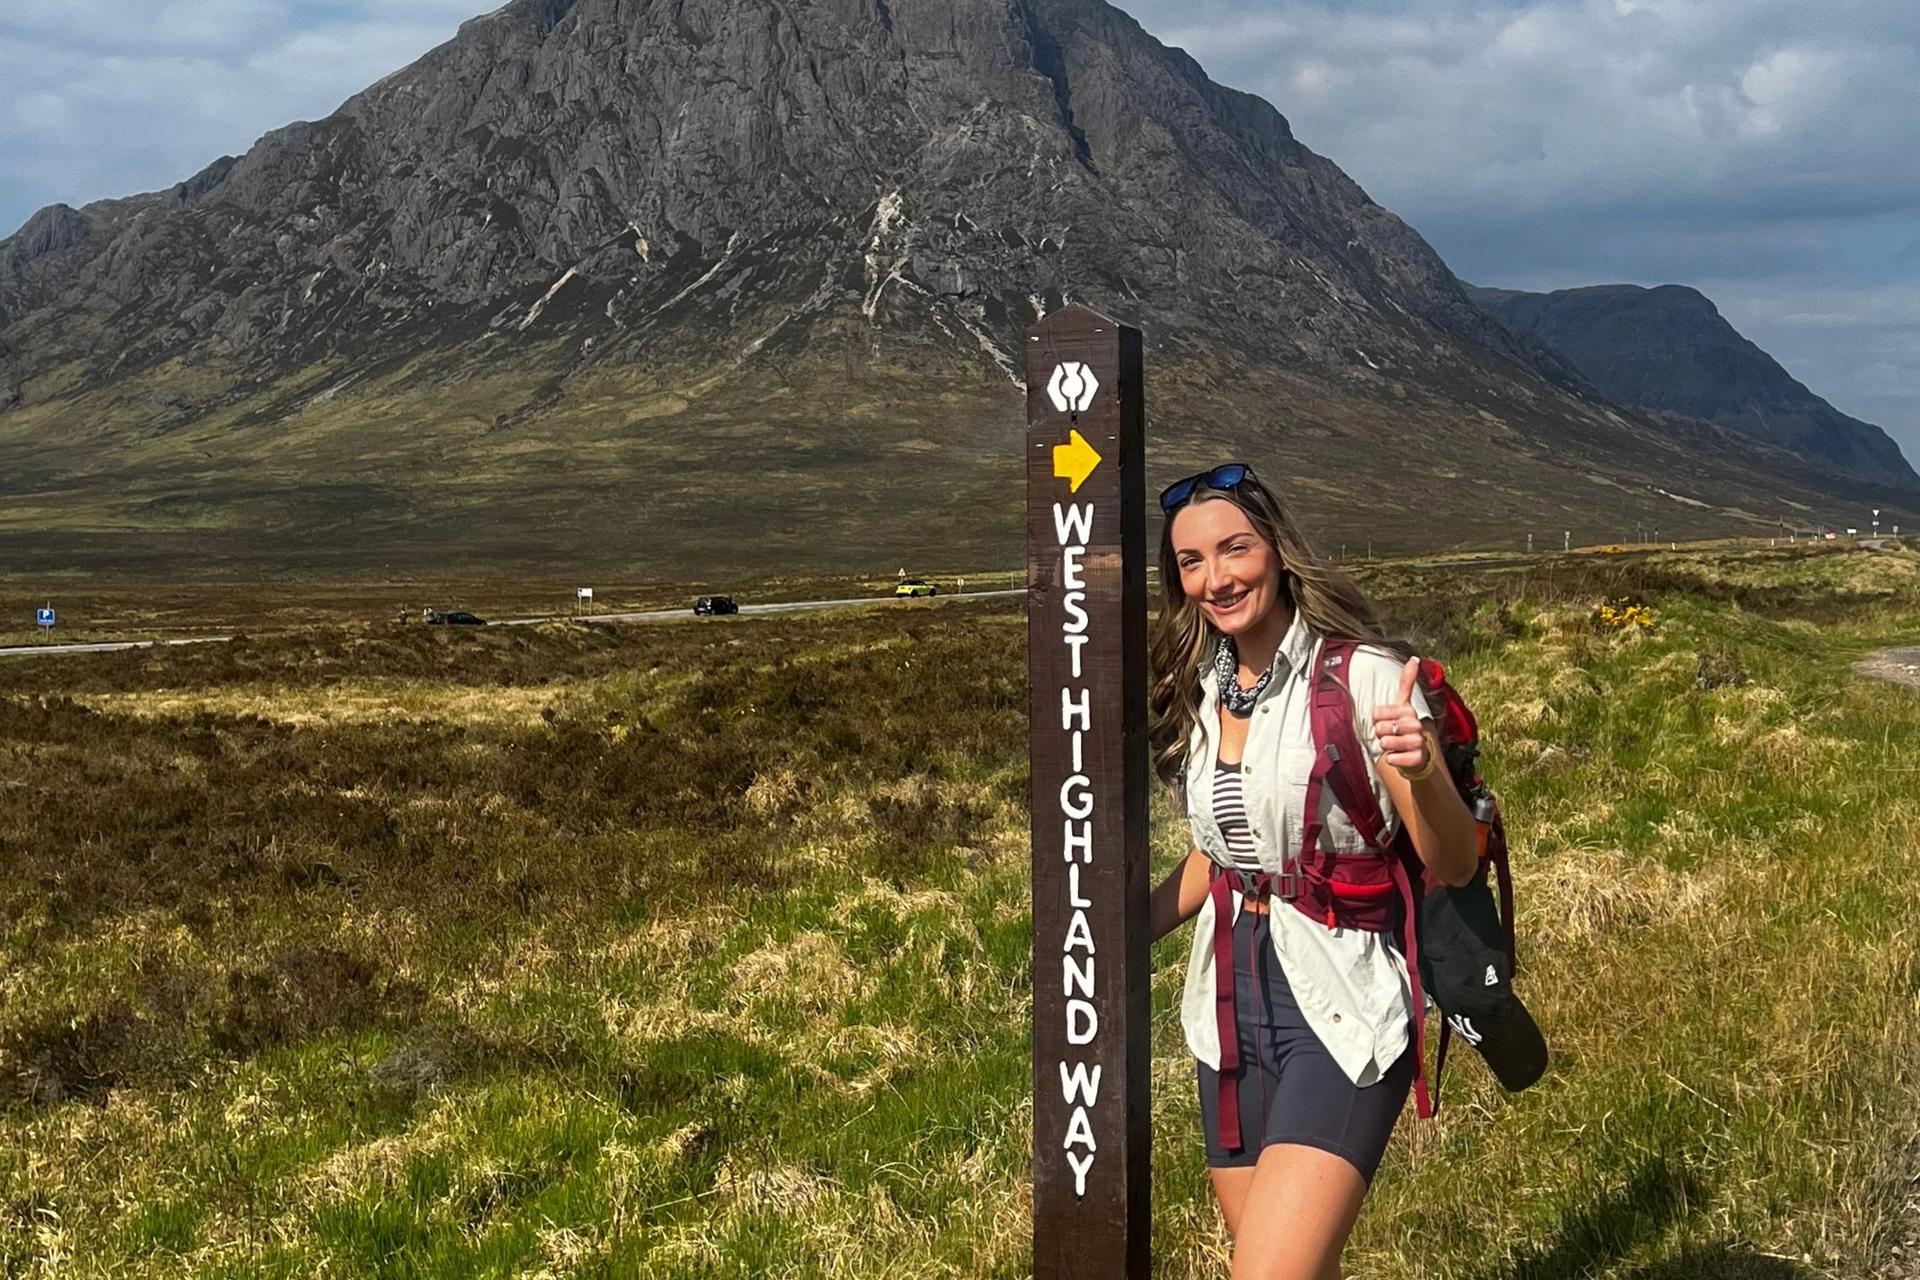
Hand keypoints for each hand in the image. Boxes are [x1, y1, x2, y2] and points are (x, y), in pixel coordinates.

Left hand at [1372, 656, 1432, 775]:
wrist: (1419, 752)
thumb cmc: (1405, 726)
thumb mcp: (1403, 704)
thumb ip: (1407, 682)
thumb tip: (1414, 658)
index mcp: (1408, 710)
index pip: (1376, 713)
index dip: (1377, 720)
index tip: (1387, 721)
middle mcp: (1416, 724)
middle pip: (1380, 729)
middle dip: (1381, 734)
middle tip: (1392, 735)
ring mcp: (1418, 741)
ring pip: (1386, 743)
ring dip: (1386, 747)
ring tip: (1395, 745)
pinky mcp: (1417, 758)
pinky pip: (1393, 758)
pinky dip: (1392, 759)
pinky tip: (1399, 756)